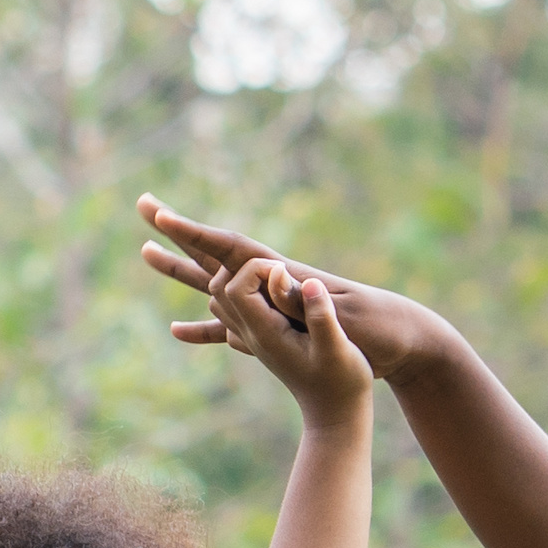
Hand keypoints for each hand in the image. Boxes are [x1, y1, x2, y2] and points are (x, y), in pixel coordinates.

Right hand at [139, 196, 460, 398]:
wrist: (405, 343)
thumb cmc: (382, 331)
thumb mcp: (348, 319)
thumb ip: (312, 303)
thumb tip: (280, 281)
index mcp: (287, 277)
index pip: (232, 248)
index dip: (195, 232)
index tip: (161, 215)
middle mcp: (273, 283)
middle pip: (214, 253)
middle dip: (177, 231)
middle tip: (142, 204)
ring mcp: (271, 305)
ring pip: (214, 284)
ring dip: (179, 269)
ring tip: (144, 252)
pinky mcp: (277, 329)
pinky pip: (229, 325)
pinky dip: (203, 327)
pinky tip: (179, 332)